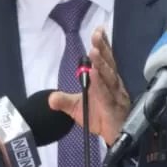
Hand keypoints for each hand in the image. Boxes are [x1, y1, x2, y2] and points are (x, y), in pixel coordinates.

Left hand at [48, 27, 130, 144]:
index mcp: (107, 80)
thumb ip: (64, 101)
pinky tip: (94, 75)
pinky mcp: (114, 108)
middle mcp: (114, 84)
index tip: (99, 29)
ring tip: (93, 52)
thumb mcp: (77, 108)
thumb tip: (50, 98)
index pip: (106, 59)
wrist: (112, 137)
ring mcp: (116, 95)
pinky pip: (106, 94)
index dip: (104, 45)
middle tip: (96, 34)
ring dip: (101, 64)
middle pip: (108, 64)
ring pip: (109, 77)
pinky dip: (100, 84)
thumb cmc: (99, 118)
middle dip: (103, 48)